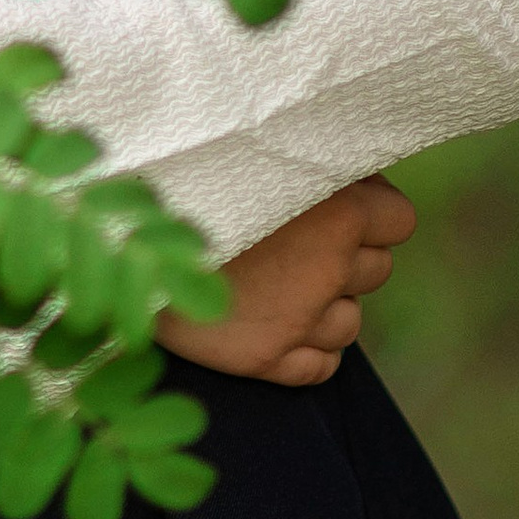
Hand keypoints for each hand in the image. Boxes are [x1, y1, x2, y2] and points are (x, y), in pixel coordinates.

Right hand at [157, 176, 416, 388]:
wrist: (118, 232)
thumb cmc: (184, 176)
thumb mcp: (250, 151)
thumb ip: (303, 160)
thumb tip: (342, 161)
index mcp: (335, 208)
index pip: (400, 220)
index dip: (370, 213)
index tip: (332, 205)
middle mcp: (328, 266)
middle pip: (377, 271)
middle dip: (345, 260)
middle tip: (292, 241)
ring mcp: (300, 318)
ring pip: (350, 322)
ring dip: (324, 306)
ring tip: (273, 281)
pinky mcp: (267, 360)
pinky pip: (321, 367)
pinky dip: (306, 351)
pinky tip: (271, 324)